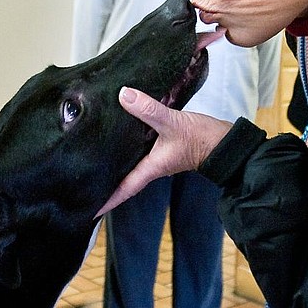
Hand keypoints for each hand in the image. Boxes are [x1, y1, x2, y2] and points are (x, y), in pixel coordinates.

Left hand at [97, 86, 232, 215]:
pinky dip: (126, 149)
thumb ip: (149, 110)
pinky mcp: (162, 148)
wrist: (225, 142)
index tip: (88, 212)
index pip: (123, 189)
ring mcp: (157, 159)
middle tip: (82, 187)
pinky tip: (118, 139)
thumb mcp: (173, 123)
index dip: (105, 201)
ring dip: (114, 167)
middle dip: (104, 186)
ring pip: (130, 166)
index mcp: (151, 168)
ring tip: (93, 165)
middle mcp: (152, 167)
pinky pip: (139, 152)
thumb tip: (124, 96)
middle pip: (122, 181)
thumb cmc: (202, 139)